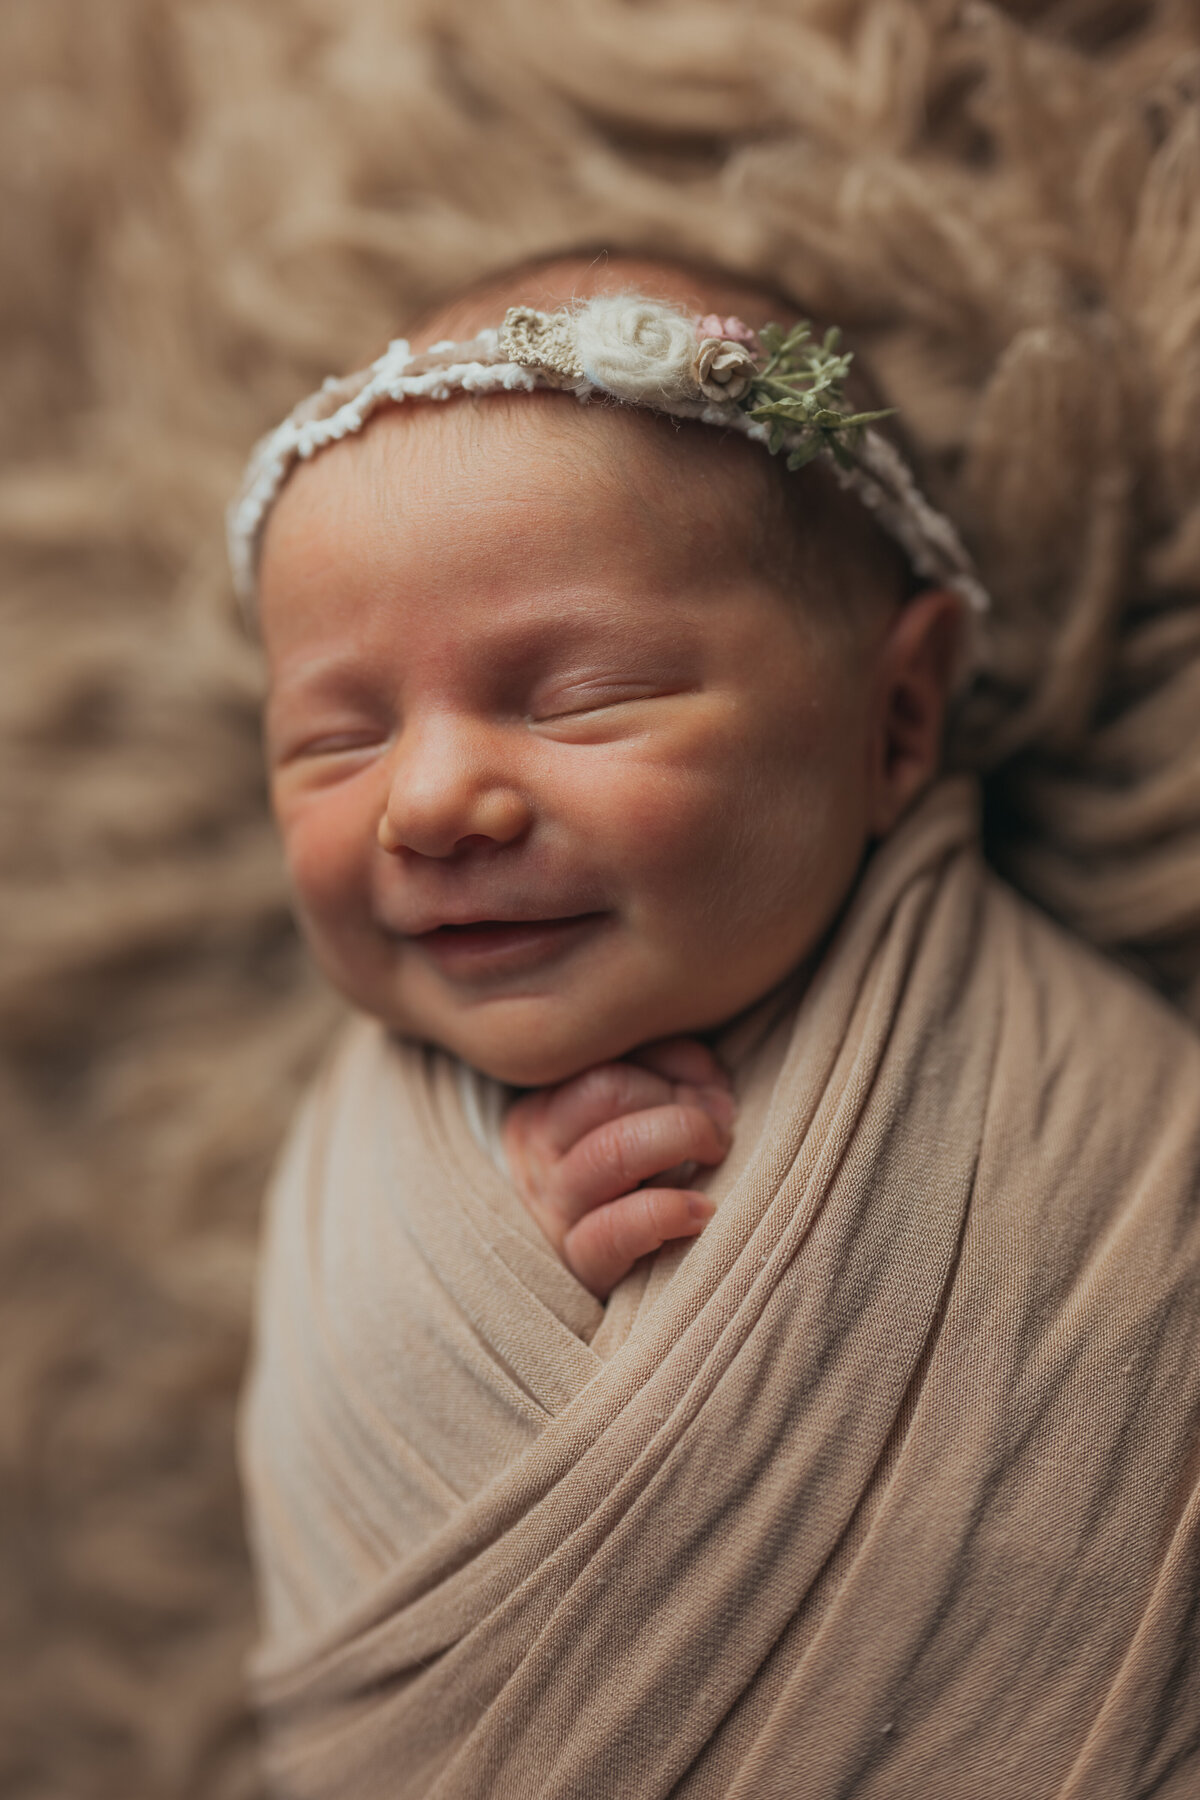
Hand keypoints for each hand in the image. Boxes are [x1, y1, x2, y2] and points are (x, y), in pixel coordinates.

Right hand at [503, 1037, 734, 1299]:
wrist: (576, 1278)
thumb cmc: (625, 1187)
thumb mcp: (630, 1123)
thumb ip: (666, 1082)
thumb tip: (714, 1088)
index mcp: (545, 1103)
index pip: (611, 1056)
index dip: (677, 1062)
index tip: (714, 1085)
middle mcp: (536, 1148)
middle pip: (609, 1089)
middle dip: (680, 1100)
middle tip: (721, 1125)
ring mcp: (553, 1206)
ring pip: (614, 1149)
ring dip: (682, 1139)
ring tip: (716, 1155)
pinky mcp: (577, 1263)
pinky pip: (615, 1230)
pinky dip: (667, 1212)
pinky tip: (702, 1211)